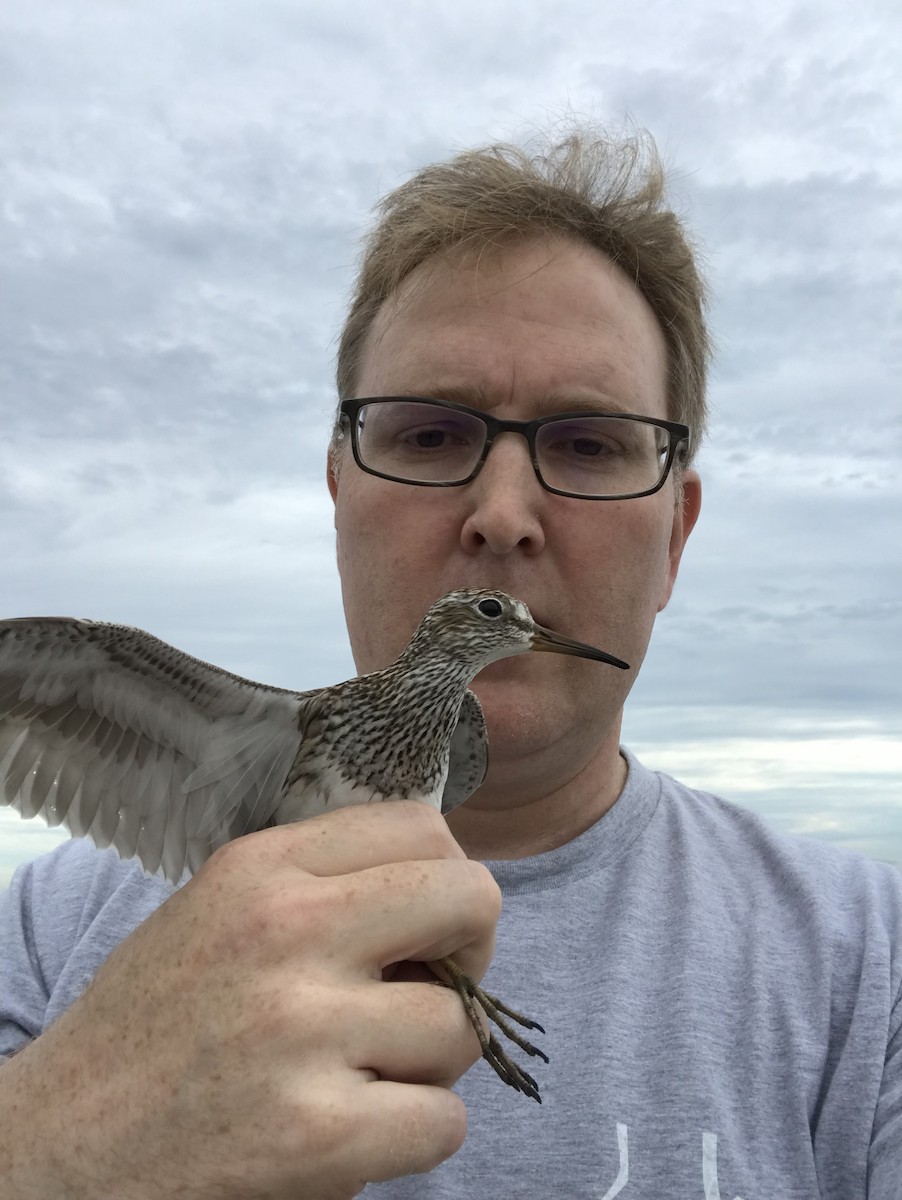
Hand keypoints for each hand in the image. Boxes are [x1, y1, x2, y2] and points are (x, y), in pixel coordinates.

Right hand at [0, 801, 499, 1198]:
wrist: (62, 1145)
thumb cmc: (152, 1026)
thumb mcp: (218, 910)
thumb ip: (317, 881)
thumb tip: (435, 878)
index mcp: (260, 868)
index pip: (418, 825)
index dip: (445, 877)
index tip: (425, 924)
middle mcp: (286, 931)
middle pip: (470, 899)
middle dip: (473, 950)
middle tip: (433, 989)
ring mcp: (303, 1030)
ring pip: (462, 1026)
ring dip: (434, 1060)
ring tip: (371, 1071)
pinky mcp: (317, 1133)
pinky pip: (444, 1120)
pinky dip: (417, 1132)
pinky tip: (359, 1129)